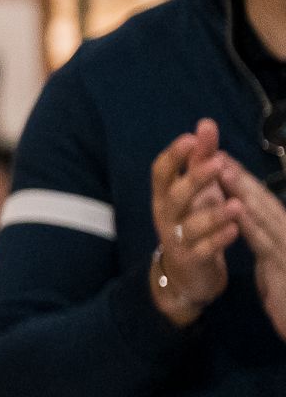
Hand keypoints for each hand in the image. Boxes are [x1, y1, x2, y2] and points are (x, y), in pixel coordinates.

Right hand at [150, 121, 241, 325]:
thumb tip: (205, 123)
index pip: (161, 172)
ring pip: (190, 225)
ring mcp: (176, 238)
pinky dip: (219, 240)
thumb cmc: (193, 221)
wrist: (186, 273)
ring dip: (213, 214)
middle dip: (194, 179)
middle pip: (174, 196)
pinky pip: (204, 250)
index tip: (190, 138)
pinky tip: (235, 231)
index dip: (174, 155)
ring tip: (236, 205)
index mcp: (165, 195)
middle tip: (217, 164)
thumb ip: (201, 158)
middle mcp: (166, 215)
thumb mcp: (197, 189)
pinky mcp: (191, 260)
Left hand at [214, 151, 285, 339]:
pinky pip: (269, 243)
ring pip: (268, 215)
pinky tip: (238, 210)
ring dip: (244, 192)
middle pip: (265, 202)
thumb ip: (266, 245)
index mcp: (283, 232)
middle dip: (240, 177)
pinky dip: (253, 225)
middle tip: (216, 151)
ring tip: (222, 168)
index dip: (241, 182)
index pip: (261, 204)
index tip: (219, 158)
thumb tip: (247, 221)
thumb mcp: (274, 268)